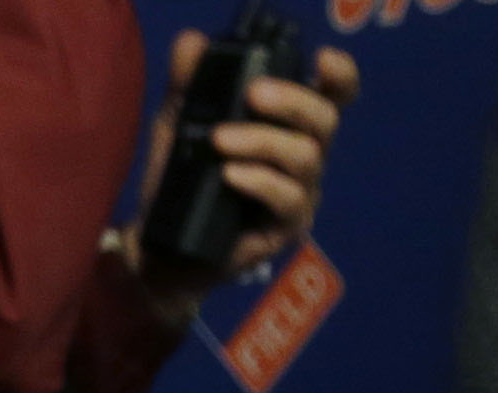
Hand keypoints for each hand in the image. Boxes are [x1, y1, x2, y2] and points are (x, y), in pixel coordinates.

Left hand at [130, 31, 362, 311]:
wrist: (158, 247)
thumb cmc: (180, 180)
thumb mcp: (178, 125)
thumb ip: (188, 83)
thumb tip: (191, 41)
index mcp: (290, 126)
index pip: (333, 96)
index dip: (339, 76)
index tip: (321, 59)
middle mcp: (304, 157)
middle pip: (325, 120)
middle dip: (292, 101)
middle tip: (253, 93)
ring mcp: (300, 194)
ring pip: (305, 157)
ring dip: (263, 142)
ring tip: (218, 139)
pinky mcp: (286, 229)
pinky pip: (287, 199)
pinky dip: (259, 181)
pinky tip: (230, 175)